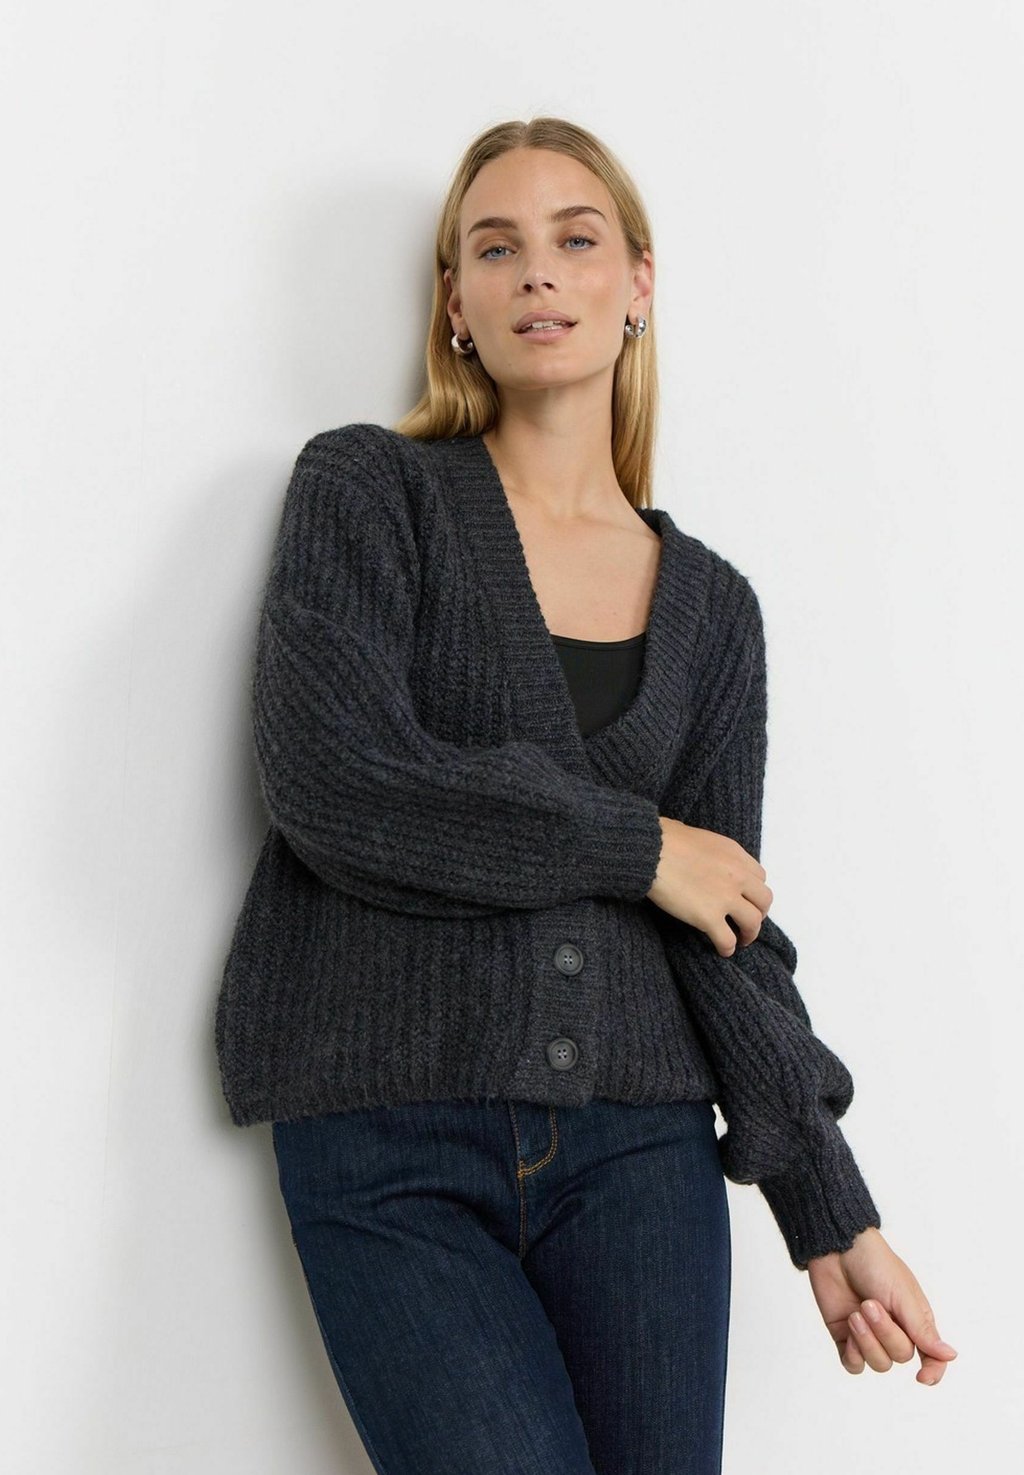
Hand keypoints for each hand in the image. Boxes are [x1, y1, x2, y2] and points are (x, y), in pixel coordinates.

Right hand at [646, 816, 772, 956]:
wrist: (651, 852)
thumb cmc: (665, 838)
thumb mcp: (700, 837)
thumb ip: (712, 851)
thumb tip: (703, 856)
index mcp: (736, 855)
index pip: (760, 877)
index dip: (754, 890)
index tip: (746, 898)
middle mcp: (738, 876)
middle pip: (764, 900)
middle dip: (759, 913)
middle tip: (748, 921)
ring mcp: (726, 898)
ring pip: (753, 923)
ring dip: (749, 934)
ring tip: (741, 940)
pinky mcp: (709, 918)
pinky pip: (728, 940)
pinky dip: (728, 948)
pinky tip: (723, 950)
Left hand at [805, 1226, 957, 1383]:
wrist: (838, 1250)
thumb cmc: (875, 1265)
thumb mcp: (903, 1295)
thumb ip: (923, 1330)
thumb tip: (951, 1356)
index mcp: (916, 1321)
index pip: (932, 1357)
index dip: (932, 1372)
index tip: (922, 1378)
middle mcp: (896, 1332)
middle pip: (900, 1356)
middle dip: (884, 1332)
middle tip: (869, 1304)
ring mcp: (870, 1336)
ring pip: (878, 1364)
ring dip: (866, 1339)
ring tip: (856, 1313)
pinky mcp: (846, 1338)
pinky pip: (854, 1366)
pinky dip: (852, 1354)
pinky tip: (849, 1331)